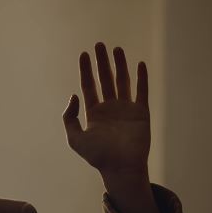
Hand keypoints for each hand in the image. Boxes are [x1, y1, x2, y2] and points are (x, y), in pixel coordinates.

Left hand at [62, 42, 149, 176]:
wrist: (121, 168)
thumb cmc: (98, 156)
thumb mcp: (75, 139)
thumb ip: (69, 117)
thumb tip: (73, 95)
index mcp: (94, 113)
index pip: (89, 85)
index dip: (86, 70)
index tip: (84, 54)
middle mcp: (110, 108)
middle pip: (105, 79)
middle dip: (102, 62)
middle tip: (99, 44)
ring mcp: (126, 109)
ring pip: (123, 81)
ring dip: (120, 65)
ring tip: (117, 49)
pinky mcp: (141, 113)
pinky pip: (142, 91)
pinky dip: (142, 78)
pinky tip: (140, 64)